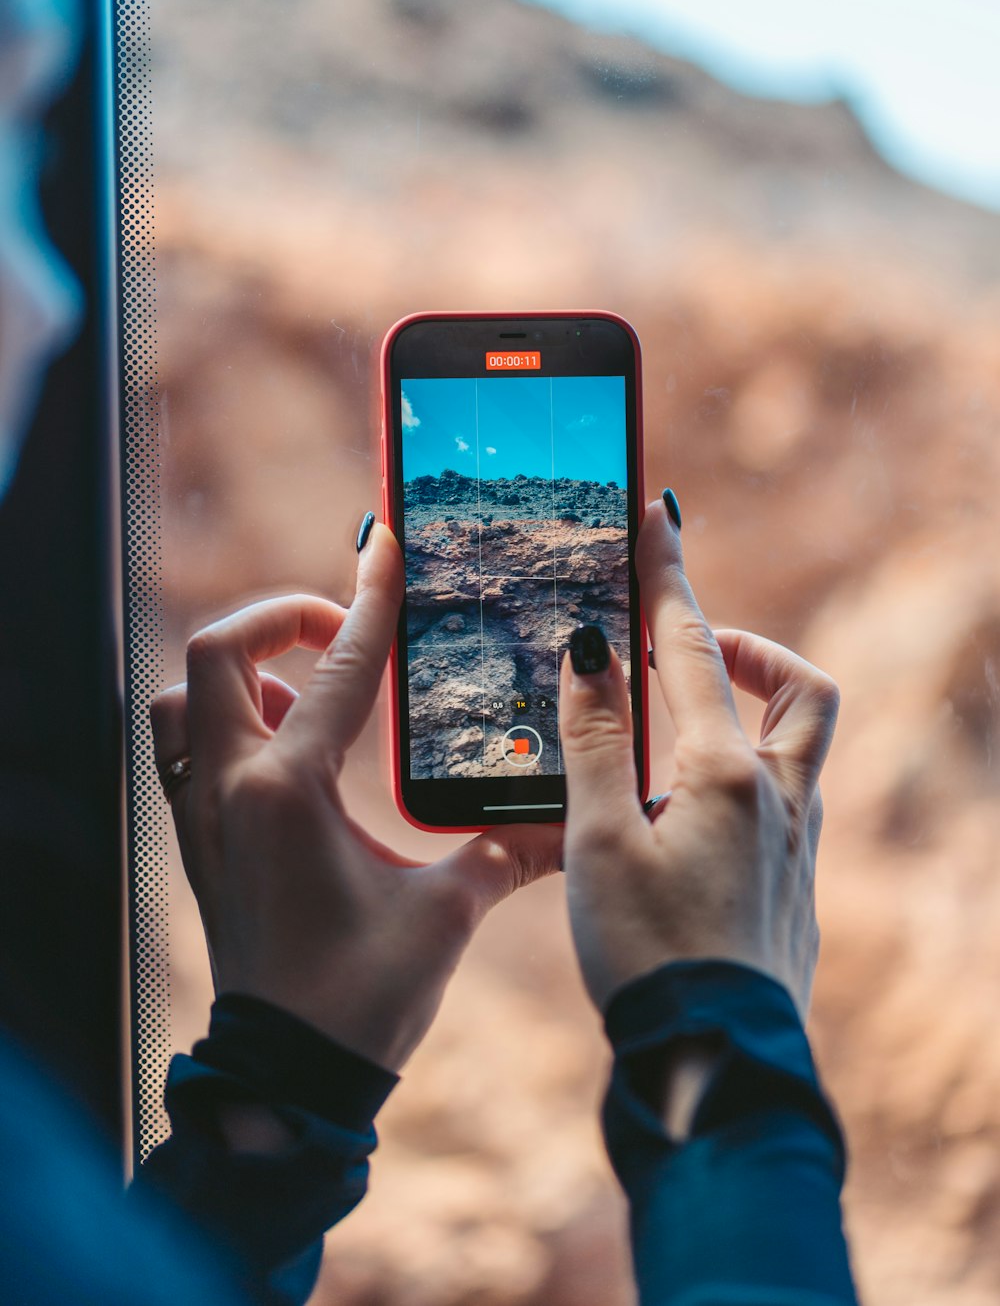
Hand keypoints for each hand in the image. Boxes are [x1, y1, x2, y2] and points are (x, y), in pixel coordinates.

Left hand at [151, 522, 561, 1070]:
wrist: (288, 1080)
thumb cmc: (361, 999)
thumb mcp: (448, 913)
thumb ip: (506, 849)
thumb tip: (571, 819)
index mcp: (289, 790)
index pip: (339, 668)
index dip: (371, 602)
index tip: (386, 546)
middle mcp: (232, 790)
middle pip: (218, 654)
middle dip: (277, 619)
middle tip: (337, 629)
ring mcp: (204, 817)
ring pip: (182, 701)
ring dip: (238, 673)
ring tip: (305, 689)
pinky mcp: (199, 846)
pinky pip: (185, 753)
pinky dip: (222, 724)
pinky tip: (285, 750)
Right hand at [558, 497, 838, 1020]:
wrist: (712, 1065)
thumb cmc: (649, 954)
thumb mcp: (599, 840)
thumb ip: (595, 740)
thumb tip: (589, 651)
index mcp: (723, 774)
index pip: (695, 649)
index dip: (669, 578)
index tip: (658, 518)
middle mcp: (777, 799)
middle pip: (800, 689)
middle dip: (754, 649)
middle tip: (695, 652)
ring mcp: (795, 845)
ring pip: (802, 748)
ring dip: (756, 712)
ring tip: (682, 730)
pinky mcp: (794, 887)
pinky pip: (787, 801)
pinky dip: (746, 776)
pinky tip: (690, 815)